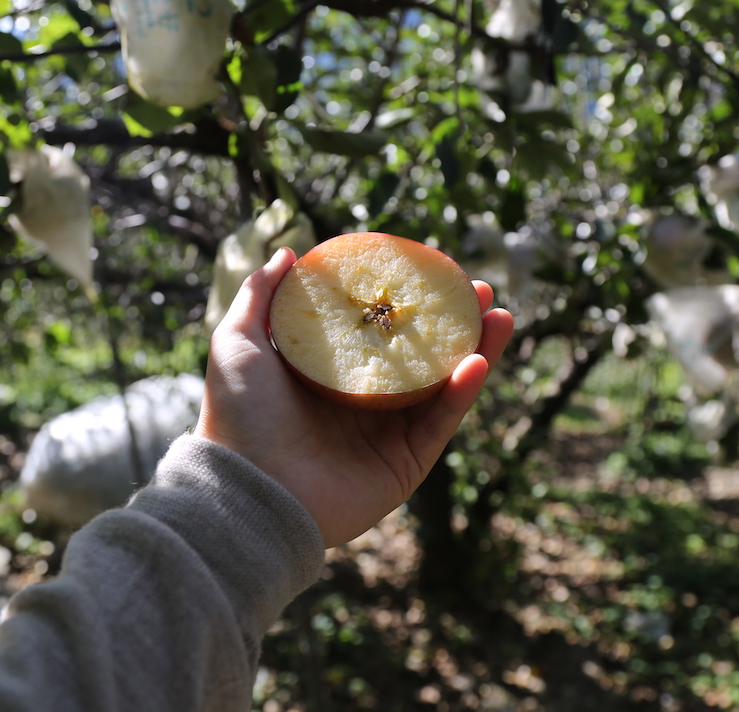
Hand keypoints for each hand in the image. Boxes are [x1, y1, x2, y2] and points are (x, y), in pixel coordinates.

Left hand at [195, 247, 514, 546]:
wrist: (248, 487)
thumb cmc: (239, 414)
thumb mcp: (238, 339)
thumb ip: (262, 293)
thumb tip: (289, 252)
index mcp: (327, 375)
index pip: (378, 330)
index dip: (406, 299)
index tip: (431, 267)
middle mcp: (360, 403)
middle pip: (420, 355)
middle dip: (454, 321)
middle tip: (477, 290)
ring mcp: (385, 435)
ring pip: (442, 386)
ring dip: (476, 350)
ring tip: (499, 316)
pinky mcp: (404, 465)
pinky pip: (440, 423)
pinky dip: (462, 392)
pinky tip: (477, 360)